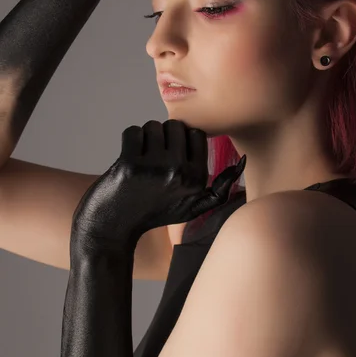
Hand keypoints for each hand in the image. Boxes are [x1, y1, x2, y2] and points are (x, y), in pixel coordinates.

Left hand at [71, 120, 245, 260]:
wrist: (110, 230)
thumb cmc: (152, 214)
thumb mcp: (192, 208)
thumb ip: (219, 188)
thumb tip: (243, 161)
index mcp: (198, 180)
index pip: (196, 134)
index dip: (180, 140)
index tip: (169, 157)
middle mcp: (180, 173)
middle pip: (176, 125)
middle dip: (162, 137)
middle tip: (153, 160)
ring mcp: (154, 169)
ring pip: (153, 126)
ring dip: (145, 138)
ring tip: (141, 162)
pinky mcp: (129, 165)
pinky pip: (132, 131)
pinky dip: (128, 141)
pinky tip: (127, 161)